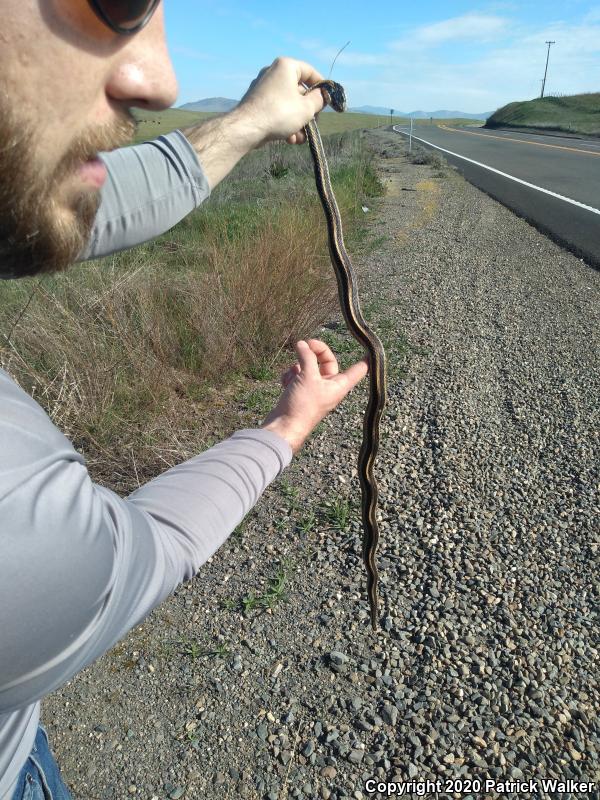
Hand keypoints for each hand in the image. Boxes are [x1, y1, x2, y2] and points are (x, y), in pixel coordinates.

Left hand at [237, 56, 325, 146]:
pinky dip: (285, 123)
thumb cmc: (280, 113)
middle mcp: (273, 73)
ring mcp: (263, 88)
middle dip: (308, 112)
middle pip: (299, 91)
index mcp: (286, 66)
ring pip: (288, 104)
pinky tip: (289, 139)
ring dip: (298, 122)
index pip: (310, 72)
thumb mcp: (307, 108)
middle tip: (313, 124)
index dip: (322, 86)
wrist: (247, 128)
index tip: (328, 100)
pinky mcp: (257, 103)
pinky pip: (277, 110)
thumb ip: (319, 100)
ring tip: (300, 138)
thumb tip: (322, 95)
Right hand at [260, 339, 368, 454]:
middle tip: (305, 344)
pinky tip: (285, 383)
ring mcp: (313, 390)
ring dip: (297, 366)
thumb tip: (302, 344)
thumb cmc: (302, 406)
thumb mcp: (307, 376)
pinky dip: (290, 377)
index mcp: (339, 385)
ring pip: (307, 367)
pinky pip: (297, 377)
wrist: (284, 427)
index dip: (365, 359)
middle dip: (313, 352)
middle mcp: (328, 387)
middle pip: (326, 361)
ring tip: (293, 375)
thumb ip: (307, 357)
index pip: (358, 369)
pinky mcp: (299, 393)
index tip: (371, 349)